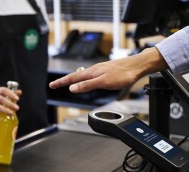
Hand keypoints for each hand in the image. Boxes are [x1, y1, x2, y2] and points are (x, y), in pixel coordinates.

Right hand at [0, 87, 21, 122]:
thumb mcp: (1, 93)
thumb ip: (10, 92)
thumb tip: (20, 92)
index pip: (4, 90)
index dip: (11, 94)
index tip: (17, 98)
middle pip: (0, 98)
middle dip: (9, 103)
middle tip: (17, 108)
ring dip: (4, 109)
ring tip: (11, 113)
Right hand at [49, 47, 167, 92]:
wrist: (136, 66)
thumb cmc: (122, 74)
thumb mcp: (103, 82)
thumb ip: (87, 85)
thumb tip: (72, 88)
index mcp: (91, 72)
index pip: (72, 78)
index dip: (61, 82)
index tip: (51, 85)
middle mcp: (94, 70)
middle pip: (75, 76)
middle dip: (64, 81)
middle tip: (55, 84)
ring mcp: (100, 70)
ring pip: (83, 75)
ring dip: (74, 80)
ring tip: (67, 83)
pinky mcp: (106, 71)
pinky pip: (90, 75)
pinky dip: (84, 79)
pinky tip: (87, 81)